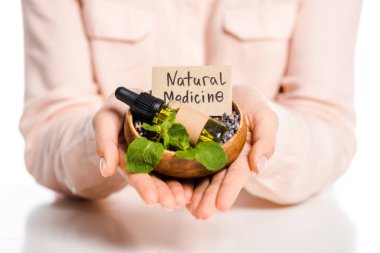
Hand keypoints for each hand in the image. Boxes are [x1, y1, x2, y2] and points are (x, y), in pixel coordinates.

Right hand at [92, 93, 192, 209]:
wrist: (132, 105)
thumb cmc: (115, 113)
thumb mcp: (105, 122)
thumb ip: (105, 143)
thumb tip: (106, 170)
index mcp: (127, 157)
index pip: (135, 174)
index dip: (143, 186)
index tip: (151, 199)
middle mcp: (144, 162)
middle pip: (155, 180)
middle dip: (163, 193)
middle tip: (172, 204)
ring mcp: (160, 158)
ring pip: (169, 177)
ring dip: (177, 190)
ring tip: (185, 200)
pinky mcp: (173, 151)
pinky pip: (182, 165)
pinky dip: (188, 177)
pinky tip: (194, 188)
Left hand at [187, 85, 278, 218]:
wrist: (230, 93)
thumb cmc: (252, 106)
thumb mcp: (265, 118)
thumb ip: (265, 140)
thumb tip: (258, 166)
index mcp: (243, 155)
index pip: (237, 174)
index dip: (229, 190)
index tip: (222, 206)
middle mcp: (224, 158)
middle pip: (216, 180)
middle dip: (209, 198)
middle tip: (200, 214)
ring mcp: (206, 153)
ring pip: (200, 176)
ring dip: (194, 194)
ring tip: (187, 208)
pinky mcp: (191, 145)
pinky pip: (185, 161)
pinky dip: (181, 176)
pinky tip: (175, 189)